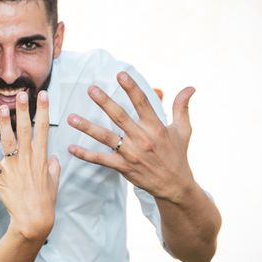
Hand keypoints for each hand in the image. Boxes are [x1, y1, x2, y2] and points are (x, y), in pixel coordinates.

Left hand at [0, 91, 60, 239]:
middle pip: (26, 130)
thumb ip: (54, 169)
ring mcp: (14, 167)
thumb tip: (55, 158)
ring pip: (8, 141)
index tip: (43, 95)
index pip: (44, 129)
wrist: (32, 221)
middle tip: (22, 93)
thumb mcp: (54, 183)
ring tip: (1, 108)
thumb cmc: (45, 203)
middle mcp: (28, 159)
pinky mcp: (1, 177)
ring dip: (4, 124)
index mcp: (41, 158)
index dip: (44, 111)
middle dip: (24, 110)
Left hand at [67, 72, 196, 202]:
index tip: (120, 74)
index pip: (143, 103)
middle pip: (120, 117)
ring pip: (106, 137)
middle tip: (90, 89)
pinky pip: (101, 159)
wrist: (175, 186)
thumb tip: (190, 87)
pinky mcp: (123, 167)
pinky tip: (71, 147)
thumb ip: (182, 107)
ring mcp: (131, 154)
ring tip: (71, 117)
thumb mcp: (183, 130)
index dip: (132, 88)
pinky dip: (85, 155)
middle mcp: (142, 139)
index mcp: (156, 127)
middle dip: (104, 102)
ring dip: (87, 127)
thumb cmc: (178, 155)